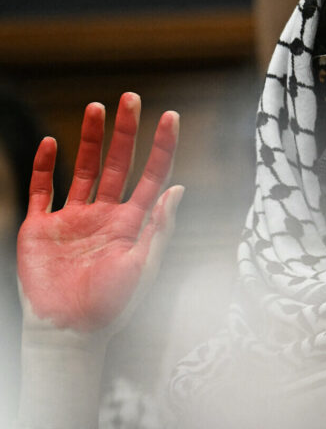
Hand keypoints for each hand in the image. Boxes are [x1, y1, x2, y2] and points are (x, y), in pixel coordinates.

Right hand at [17, 93, 182, 336]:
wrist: (69, 330)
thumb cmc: (111, 305)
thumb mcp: (143, 265)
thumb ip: (160, 227)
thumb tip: (179, 187)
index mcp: (133, 223)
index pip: (152, 175)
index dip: (162, 146)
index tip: (170, 115)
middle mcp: (106, 215)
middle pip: (119, 164)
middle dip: (125, 132)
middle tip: (131, 98)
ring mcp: (74, 218)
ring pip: (84, 169)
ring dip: (89, 139)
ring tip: (96, 106)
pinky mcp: (42, 226)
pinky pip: (43, 190)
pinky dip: (46, 166)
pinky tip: (53, 143)